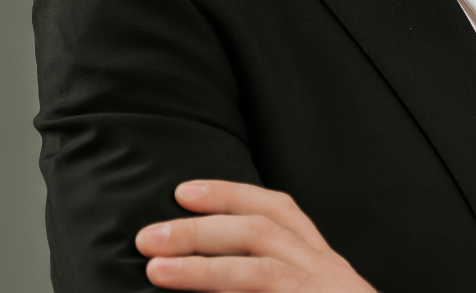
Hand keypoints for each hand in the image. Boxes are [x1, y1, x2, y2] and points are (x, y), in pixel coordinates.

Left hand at [136, 180, 379, 291]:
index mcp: (323, 262)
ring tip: (154, 268)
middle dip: (203, 227)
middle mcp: (324, 271)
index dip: (231, 194)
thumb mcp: (319, 290)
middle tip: (151, 233)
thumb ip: (279, 278)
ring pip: (257, 268)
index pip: (280, 210)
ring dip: (202, 266)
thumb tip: (220, 270)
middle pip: (262, 229)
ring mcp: (318, 292)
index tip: (185, 191)